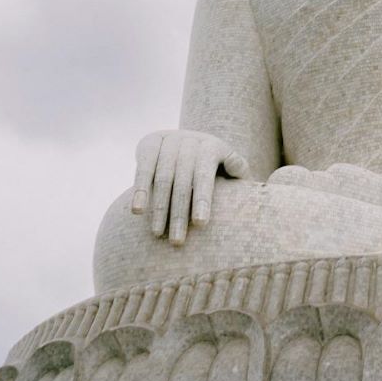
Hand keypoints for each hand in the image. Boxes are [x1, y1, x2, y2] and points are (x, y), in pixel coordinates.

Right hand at [131, 130, 247, 244]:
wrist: (188, 139)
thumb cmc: (215, 164)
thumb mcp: (230, 163)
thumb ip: (238, 170)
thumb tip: (244, 178)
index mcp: (212, 146)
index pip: (205, 176)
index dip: (202, 200)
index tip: (201, 225)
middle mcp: (189, 141)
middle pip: (182, 181)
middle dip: (179, 213)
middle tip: (178, 241)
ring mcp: (168, 140)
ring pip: (162, 178)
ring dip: (158, 207)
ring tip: (157, 233)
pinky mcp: (149, 143)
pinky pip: (143, 168)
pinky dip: (139, 189)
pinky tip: (137, 211)